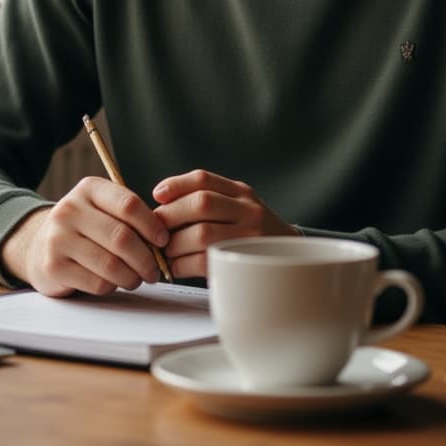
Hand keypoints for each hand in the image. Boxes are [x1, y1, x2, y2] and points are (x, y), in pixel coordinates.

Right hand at [0, 177, 169, 296]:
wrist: (39, 246)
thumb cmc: (83, 228)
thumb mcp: (101, 209)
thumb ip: (128, 217)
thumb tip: (163, 239)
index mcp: (88, 188)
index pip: (128, 204)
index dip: (152, 225)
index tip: (163, 241)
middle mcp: (70, 209)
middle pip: (122, 237)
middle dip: (146, 259)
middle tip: (154, 270)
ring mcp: (58, 238)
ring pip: (111, 264)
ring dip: (132, 277)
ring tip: (137, 278)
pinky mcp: (54, 266)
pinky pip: (96, 282)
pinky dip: (113, 287)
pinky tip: (114, 282)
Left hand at [151, 169, 297, 278]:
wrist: (290, 260)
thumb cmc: (252, 234)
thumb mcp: (239, 208)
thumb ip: (210, 201)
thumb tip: (161, 206)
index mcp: (241, 192)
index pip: (204, 179)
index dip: (176, 185)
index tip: (157, 195)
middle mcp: (247, 209)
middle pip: (200, 203)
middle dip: (170, 216)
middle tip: (155, 231)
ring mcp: (248, 236)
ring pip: (201, 233)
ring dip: (174, 244)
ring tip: (166, 251)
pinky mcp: (243, 262)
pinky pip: (205, 261)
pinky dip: (183, 265)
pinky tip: (177, 267)